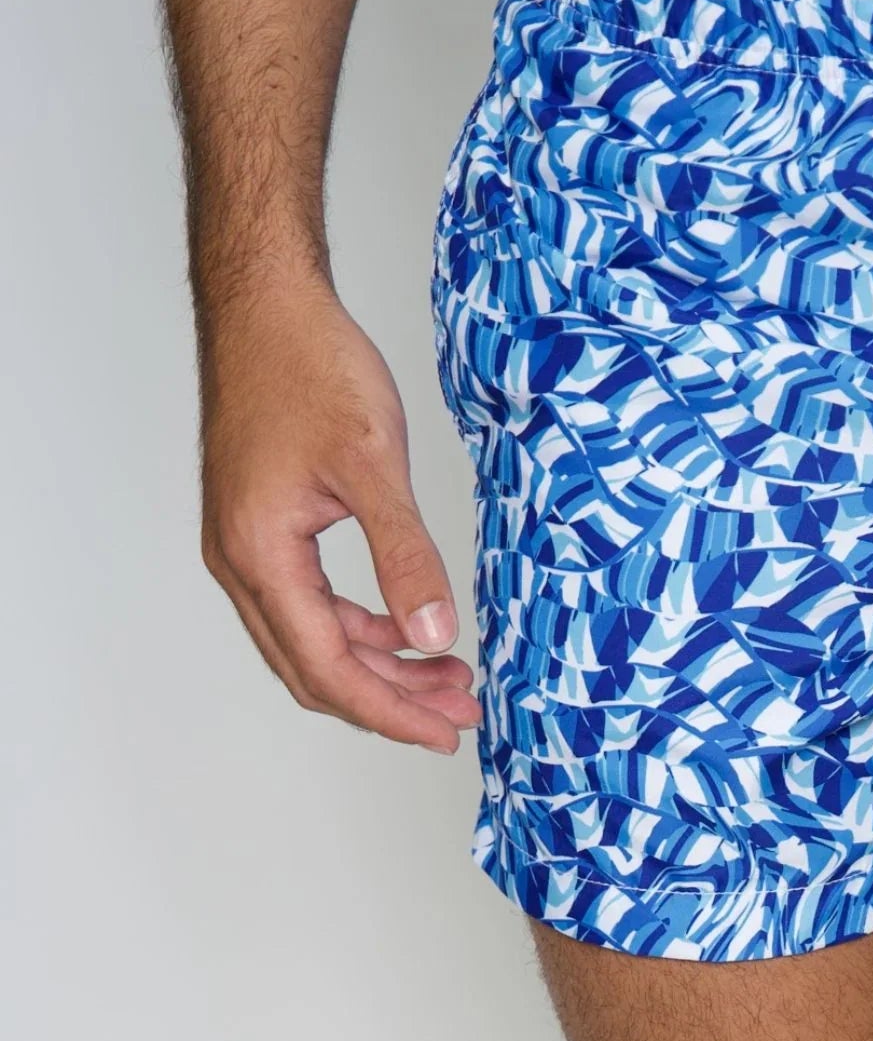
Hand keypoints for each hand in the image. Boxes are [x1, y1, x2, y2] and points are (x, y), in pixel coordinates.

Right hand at [199, 279, 480, 752]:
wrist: (269, 308)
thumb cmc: (311, 369)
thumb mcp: (375, 465)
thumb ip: (408, 556)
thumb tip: (435, 636)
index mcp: (261, 555)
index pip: (328, 667)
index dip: (390, 711)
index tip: (446, 732)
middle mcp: (242, 563)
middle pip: (315, 667)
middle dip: (390, 699)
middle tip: (461, 712)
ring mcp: (247, 547)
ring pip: (313, 640)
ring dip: (380, 666)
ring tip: (450, 676)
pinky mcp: (264, 528)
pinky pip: (311, 604)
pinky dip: (362, 628)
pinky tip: (411, 628)